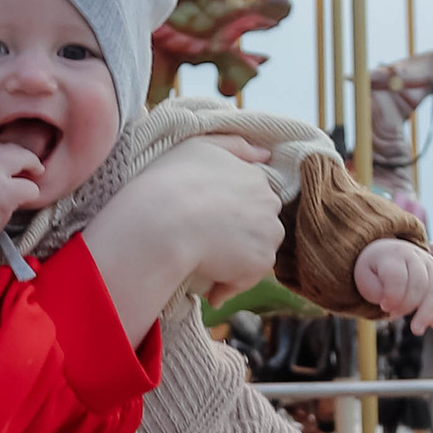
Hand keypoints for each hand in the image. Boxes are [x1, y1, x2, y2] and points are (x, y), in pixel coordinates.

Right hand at [0, 141, 43, 239]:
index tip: (6, 160)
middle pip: (5, 148)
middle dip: (19, 153)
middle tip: (29, 162)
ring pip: (21, 158)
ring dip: (32, 163)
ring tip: (38, 171)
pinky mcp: (5, 194)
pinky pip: (29, 186)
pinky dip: (32, 191)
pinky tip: (30, 196)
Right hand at [82, 134, 280, 339]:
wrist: (163, 221)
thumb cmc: (172, 181)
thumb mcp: (200, 146)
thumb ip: (235, 146)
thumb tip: (265, 154)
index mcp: (255, 176)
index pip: (252, 198)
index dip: (229, 211)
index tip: (207, 220)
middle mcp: (269, 202)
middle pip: (259, 224)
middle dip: (237, 235)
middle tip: (204, 242)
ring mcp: (268, 233)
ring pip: (255, 251)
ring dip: (235, 260)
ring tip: (203, 263)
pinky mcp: (261, 262)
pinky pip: (247, 279)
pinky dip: (229, 285)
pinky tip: (208, 286)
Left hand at [355, 234, 432, 328]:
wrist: (389, 253)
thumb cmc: (375, 269)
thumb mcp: (365, 277)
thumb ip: (374, 291)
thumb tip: (391, 305)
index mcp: (394, 254)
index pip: (398, 276)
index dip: (392, 295)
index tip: (384, 306)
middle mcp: (416, 257)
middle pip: (419, 283)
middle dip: (407, 305)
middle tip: (393, 315)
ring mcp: (430, 266)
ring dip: (427, 313)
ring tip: (417, 330)